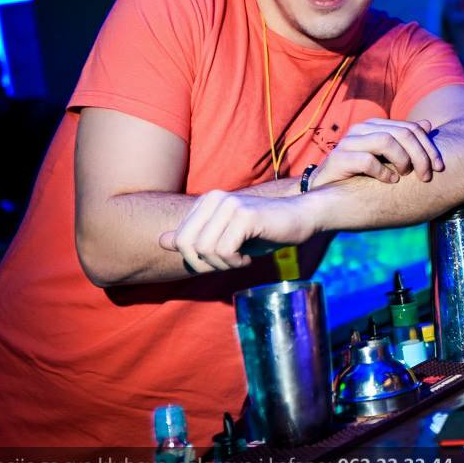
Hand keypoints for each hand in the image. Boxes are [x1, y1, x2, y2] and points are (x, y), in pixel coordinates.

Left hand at [159, 192, 315, 272]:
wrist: (301, 218)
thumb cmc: (264, 231)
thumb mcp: (225, 237)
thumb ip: (194, 237)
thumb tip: (162, 241)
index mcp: (206, 201)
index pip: (180, 239)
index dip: (196, 260)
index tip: (219, 260)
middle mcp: (214, 198)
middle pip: (187, 245)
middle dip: (205, 264)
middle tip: (228, 264)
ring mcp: (229, 204)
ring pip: (205, 249)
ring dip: (223, 264)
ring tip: (240, 259)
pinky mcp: (244, 215)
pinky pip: (224, 250)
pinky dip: (235, 262)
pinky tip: (249, 258)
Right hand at [314, 118, 444, 186]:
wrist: (326, 192)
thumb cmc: (360, 175)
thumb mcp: (387, 158)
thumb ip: (405, 141)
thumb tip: (428, 124)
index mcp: (376, 125)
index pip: (411, 128)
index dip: (429, 147)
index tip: (440, 167)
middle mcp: (362, 129)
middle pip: (402, 133)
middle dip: (420, 155)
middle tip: (427, 176)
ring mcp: (349, 142)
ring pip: (386, 141)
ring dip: (403, 160)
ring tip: (406, 175)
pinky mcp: (338, 159)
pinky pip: (367, 161)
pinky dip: (383, 172)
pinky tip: (391, 182)